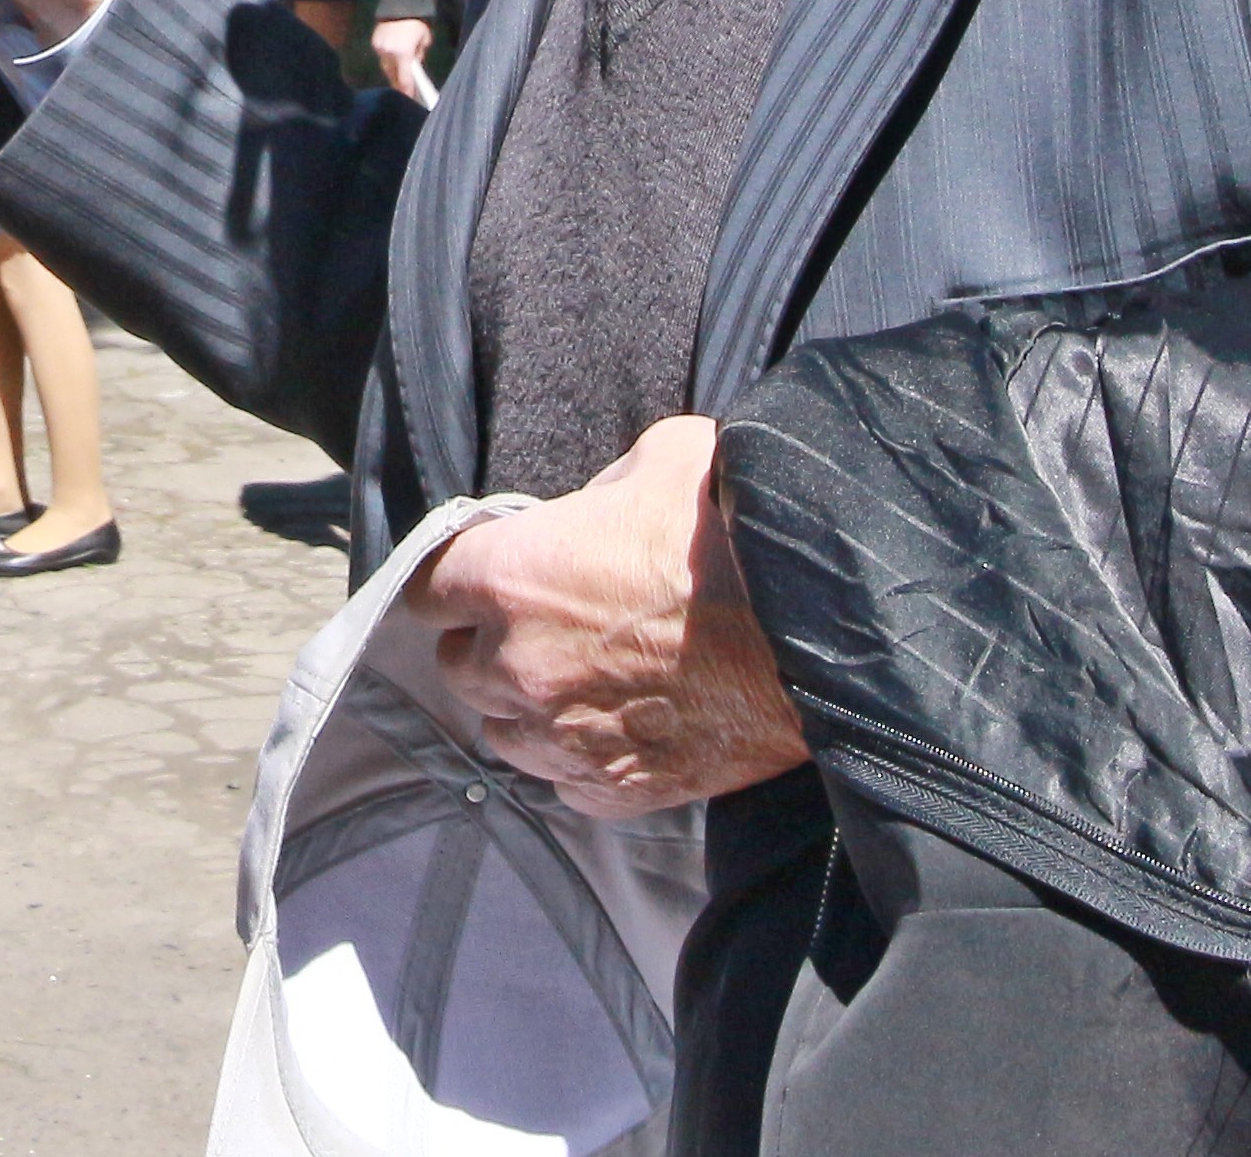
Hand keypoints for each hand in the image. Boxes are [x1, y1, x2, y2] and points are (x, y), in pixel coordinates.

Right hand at [371, 14, 438, 105]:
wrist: (400, 3)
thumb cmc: (416, 22)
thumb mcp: (424, 39)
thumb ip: (419, 54)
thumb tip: (414, 64)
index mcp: (403, 54)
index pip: (404, 79)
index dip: (407, 91)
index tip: (409, 98)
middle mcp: (388, 53)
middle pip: (392, 75)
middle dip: (398, 83)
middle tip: (404, 89)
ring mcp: (379, 48)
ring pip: (385, 66)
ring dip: (392, 71)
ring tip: (398, 75)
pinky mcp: (374, 42)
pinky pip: (381, 56)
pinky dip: (387, 59)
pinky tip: (393, 60)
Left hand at [408, 416, 805, 819]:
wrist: (825, 634)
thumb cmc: (738, 534)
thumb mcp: (662, 459)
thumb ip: (600, 488)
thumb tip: (593, 510)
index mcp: (511, 578)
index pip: (426, 588)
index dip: (454, 578)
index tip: (478, 576)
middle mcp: (518, 667)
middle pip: (459, 666)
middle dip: (491, 643)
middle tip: (545, 623)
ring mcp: (564, 739)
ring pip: (504, 733)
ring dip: (529, 707)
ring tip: (582, 679)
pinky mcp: (615, 790)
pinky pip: (565, 781)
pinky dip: (580, 757)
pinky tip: (620, 723)